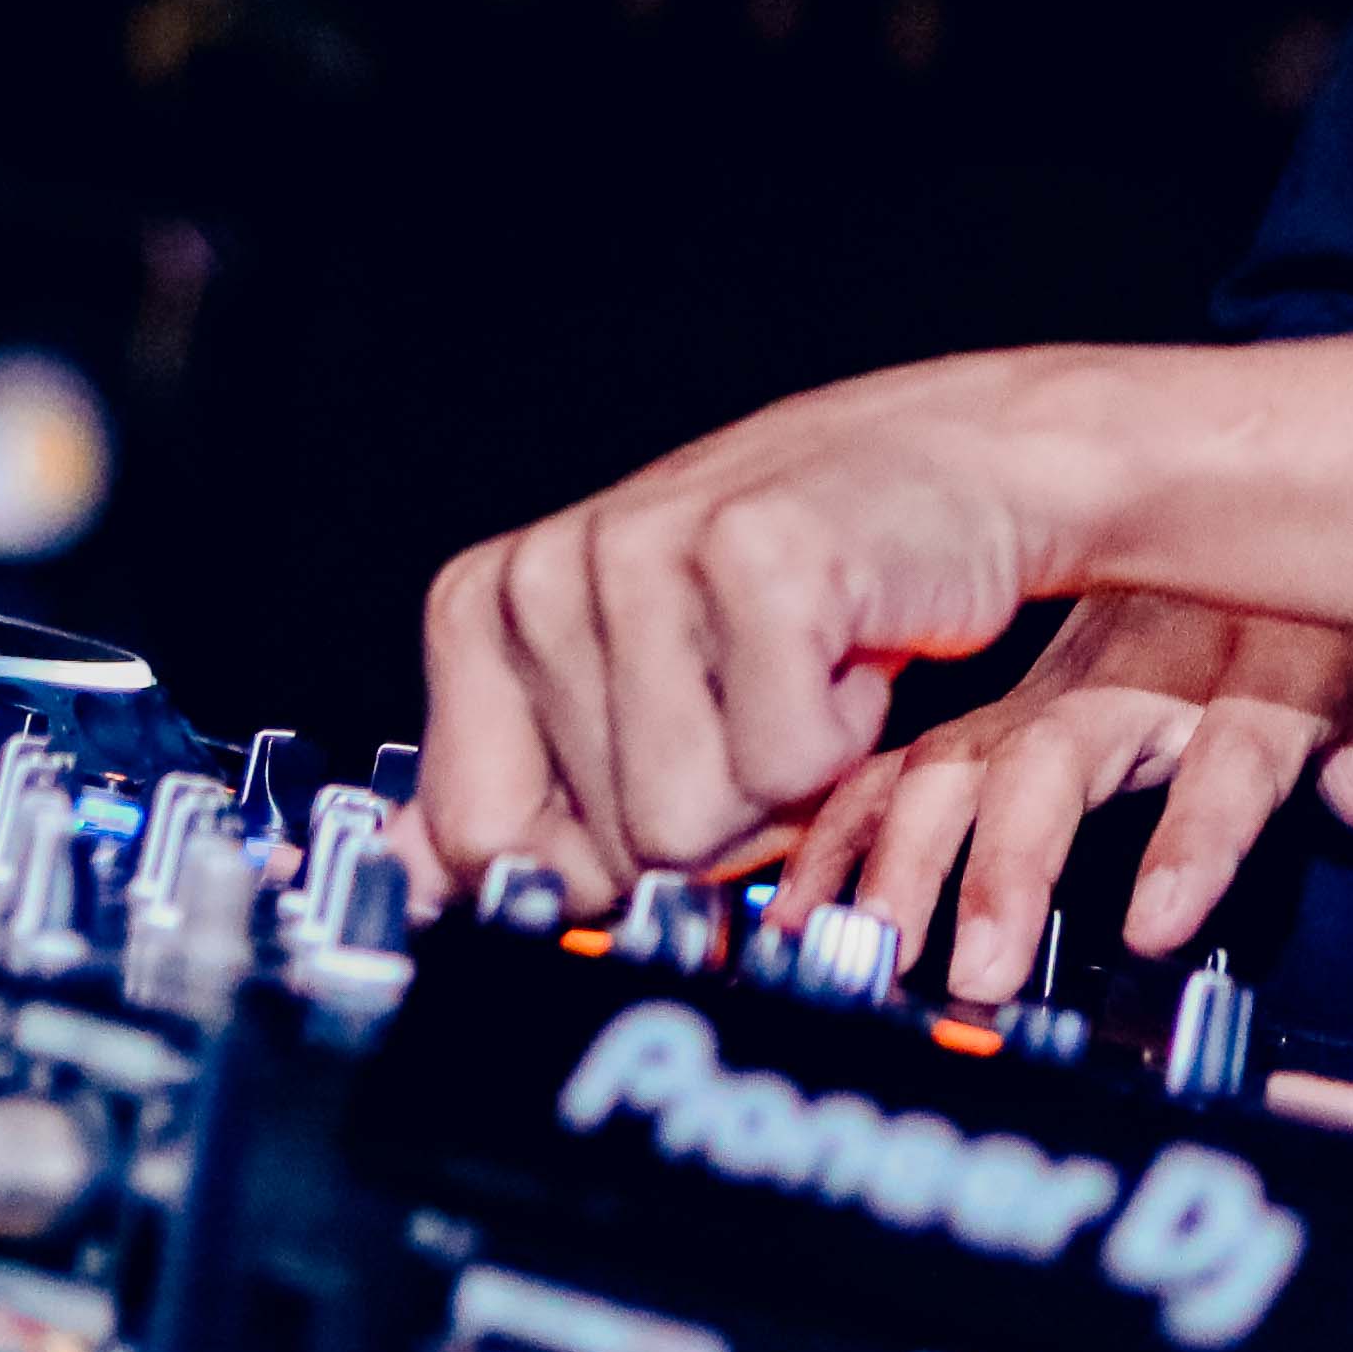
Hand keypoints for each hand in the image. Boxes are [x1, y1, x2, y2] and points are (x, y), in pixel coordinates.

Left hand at [404, 357, 1074, 906]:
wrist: (950, 469)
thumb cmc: (790, 593)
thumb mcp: (625, 694)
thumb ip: (511, 791)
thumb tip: (402, 882)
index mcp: (485, 606)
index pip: (477, 843)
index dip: (595, 860)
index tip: (663, 778)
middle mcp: (543, 572)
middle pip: (606, 846)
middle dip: (713, 816)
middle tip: (756, 704)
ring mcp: (644, 552)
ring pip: (690, 821)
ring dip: (783, 780)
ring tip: (799, 671)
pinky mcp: (761, 554)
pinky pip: (790, 764)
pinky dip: (846, 731)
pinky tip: (848, 642)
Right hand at [792, 593, 1352, 1008]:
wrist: (1284, 502)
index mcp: (1266, 671)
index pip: (1238, 757)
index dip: (1200, 838)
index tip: (1163, 922)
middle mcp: (1146, 666)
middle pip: (1068, 751)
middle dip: (1021, 854)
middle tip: (984, 958)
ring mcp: (1056, 679)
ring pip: (964, 752)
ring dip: (913, 849)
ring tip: (870, 944)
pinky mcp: (991, 701)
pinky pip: (897, 758)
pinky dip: (842, 820)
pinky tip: (796, 888)